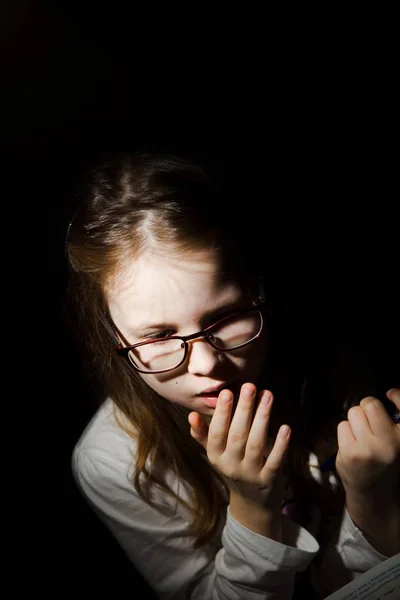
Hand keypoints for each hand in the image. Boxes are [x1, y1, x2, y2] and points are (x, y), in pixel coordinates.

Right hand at [188, 382, 290, 509]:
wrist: (252, 504)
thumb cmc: (233, 467)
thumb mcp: (216, 453)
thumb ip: (204, 434)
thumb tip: (191, 415)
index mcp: (215, 456)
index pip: (217, 433)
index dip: (221, 413)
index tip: (227, 392)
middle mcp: (230, 466)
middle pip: (237, 435)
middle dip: (244, 409)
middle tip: (250, 386)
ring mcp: (250, 474)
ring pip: (255, 444)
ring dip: (262, 418)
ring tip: (268, 395)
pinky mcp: (268, 480)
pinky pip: (274, 461)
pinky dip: (280, 444)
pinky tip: (285, 427)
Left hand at [336, 388, 399, 501]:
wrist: (374, 493)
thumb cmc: (388, 460)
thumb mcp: (399, 439)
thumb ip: (397, 415)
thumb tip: (390, 392)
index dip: (396, 395)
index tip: (389, 394)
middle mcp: (390, 444)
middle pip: (369, 404)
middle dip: (367, 410)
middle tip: (371, 425)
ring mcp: (367, 449)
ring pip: (353, 413)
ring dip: (355, 421)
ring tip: (362, 436)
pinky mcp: (349, 454)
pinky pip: (342, 426)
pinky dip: (346, 432)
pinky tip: (353, 445)